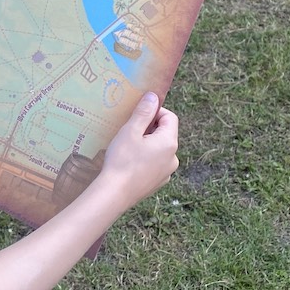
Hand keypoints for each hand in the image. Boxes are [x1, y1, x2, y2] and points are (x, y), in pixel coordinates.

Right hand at [100, 91, 178, 207]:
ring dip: (147, 143)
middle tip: (129, 131)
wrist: (115, 193)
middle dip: (149, 128)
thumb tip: (153, 96)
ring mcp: (167, 172)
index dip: (154, 111)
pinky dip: (146, 158)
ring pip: (160, 149)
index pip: (170, 117)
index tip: (137, 115)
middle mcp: (173, 157)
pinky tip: (130, 162)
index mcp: (169, 142)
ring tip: (128, 147)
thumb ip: (143, 112)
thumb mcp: (130, 130)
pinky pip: (156, 163)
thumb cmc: (122, 159)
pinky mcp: (158, 182)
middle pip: (165, 133)